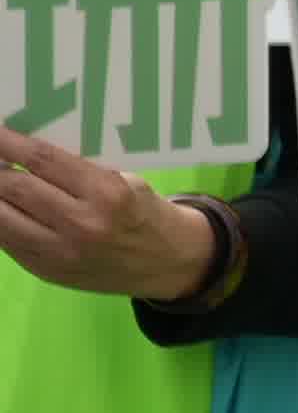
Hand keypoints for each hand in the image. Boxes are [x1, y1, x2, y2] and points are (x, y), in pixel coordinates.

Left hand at [0, 128, 214, 302]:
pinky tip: (2, 205)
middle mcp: (81, 223)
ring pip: (1, 217)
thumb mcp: (126, 182)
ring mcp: (60, 252)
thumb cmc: (144, 213)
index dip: (9, 142)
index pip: (44, 160)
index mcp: (108, 193)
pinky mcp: (45, 270)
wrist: (167, 263)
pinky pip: (6, 240)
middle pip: (16, 187)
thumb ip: (79, 172)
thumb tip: (26, 154)